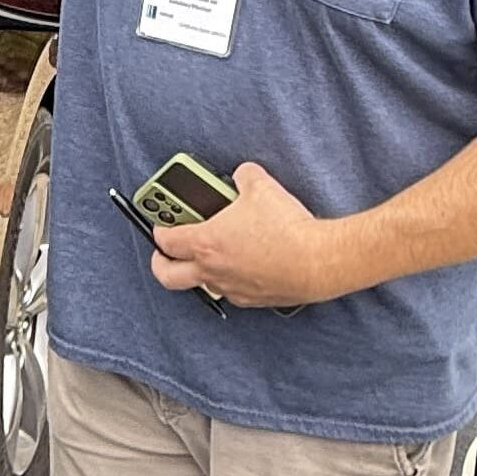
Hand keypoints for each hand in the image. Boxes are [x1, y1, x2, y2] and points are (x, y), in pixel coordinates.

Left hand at [148, 162, 341, 310]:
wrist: (317, 262)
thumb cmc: (286, 228)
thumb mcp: (261, 186)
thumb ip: (244, 176)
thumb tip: (243, 175)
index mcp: (205, 243)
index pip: (165, 241)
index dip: (158, 230)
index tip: (160, 223)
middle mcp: (212, 271)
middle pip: (168, 276)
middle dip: (159, 263)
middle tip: (163, 251)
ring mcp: (231, 288)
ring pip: (202, 284)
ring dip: (198, 270)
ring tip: (209, 253)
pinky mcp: (253, 300)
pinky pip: (231, 291)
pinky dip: (230, 278)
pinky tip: (243, 264)